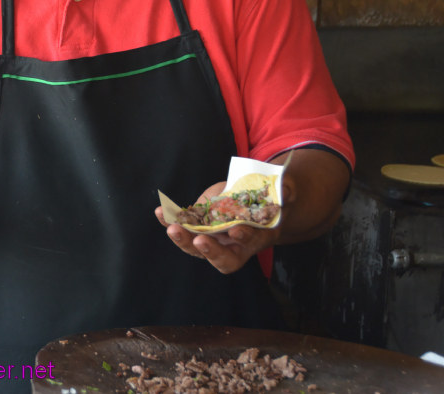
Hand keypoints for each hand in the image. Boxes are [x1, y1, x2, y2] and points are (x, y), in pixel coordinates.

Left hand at [154, 181, 277, 274]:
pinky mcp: (197, 226)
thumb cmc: (270, 200)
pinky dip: (169, 220)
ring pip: (196, 247)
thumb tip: (286, 190)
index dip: (243, 239)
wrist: (252, 199)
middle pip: (219, 257)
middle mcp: (232, 245)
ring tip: (171, 227)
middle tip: (197, 240)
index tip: (237, 230)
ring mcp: (213, 237)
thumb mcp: (282, 194)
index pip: (248, 245)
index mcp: (256, 239)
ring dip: (182, 238)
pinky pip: (182, 227)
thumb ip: (285, 192)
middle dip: (208, 250)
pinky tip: (161, 212)